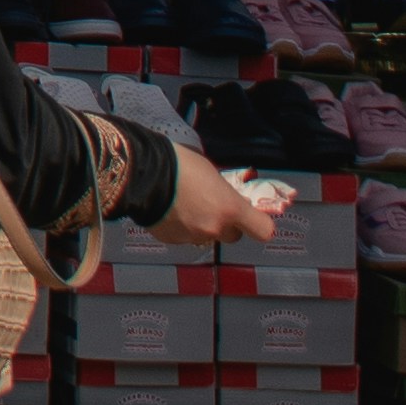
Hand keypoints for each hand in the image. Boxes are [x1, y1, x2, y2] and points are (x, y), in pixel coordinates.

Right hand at [160, 150, 291, 250]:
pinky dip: (180, 227)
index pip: (264, 230)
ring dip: (201, 225)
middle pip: (233, 236)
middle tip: (212, 206)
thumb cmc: (179, 164)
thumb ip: (225, 192)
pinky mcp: (172, 240)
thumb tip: (228, 199)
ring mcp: (193, 236)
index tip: (253, 216)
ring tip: (184, 204)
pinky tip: (170, 209)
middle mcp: (215, 228)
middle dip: (226, 224)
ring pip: (206, 236)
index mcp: (230, 208)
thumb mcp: (211, 172)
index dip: (259, 224)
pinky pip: (184, 236)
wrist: (142, 172)